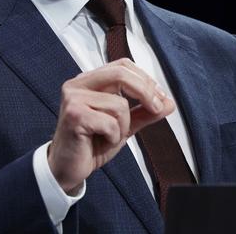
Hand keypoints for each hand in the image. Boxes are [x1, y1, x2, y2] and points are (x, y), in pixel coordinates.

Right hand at [47, 58, 174, 193]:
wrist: (67, 169)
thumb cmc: (91, 144)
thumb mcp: (124, 126)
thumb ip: (144, 113)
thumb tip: (168, 103)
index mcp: (89, 81)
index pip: (122, 65)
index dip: (145, 79)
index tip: (159, 97)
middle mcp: (78, 84)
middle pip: (121, 73)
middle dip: (145, 92)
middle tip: (156, 108)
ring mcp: (73, 98)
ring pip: (119, 104)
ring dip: (124, 126)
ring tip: (111, 136)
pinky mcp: (74, 115)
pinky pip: (110, 122)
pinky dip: (113, 136)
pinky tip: (101, 142)